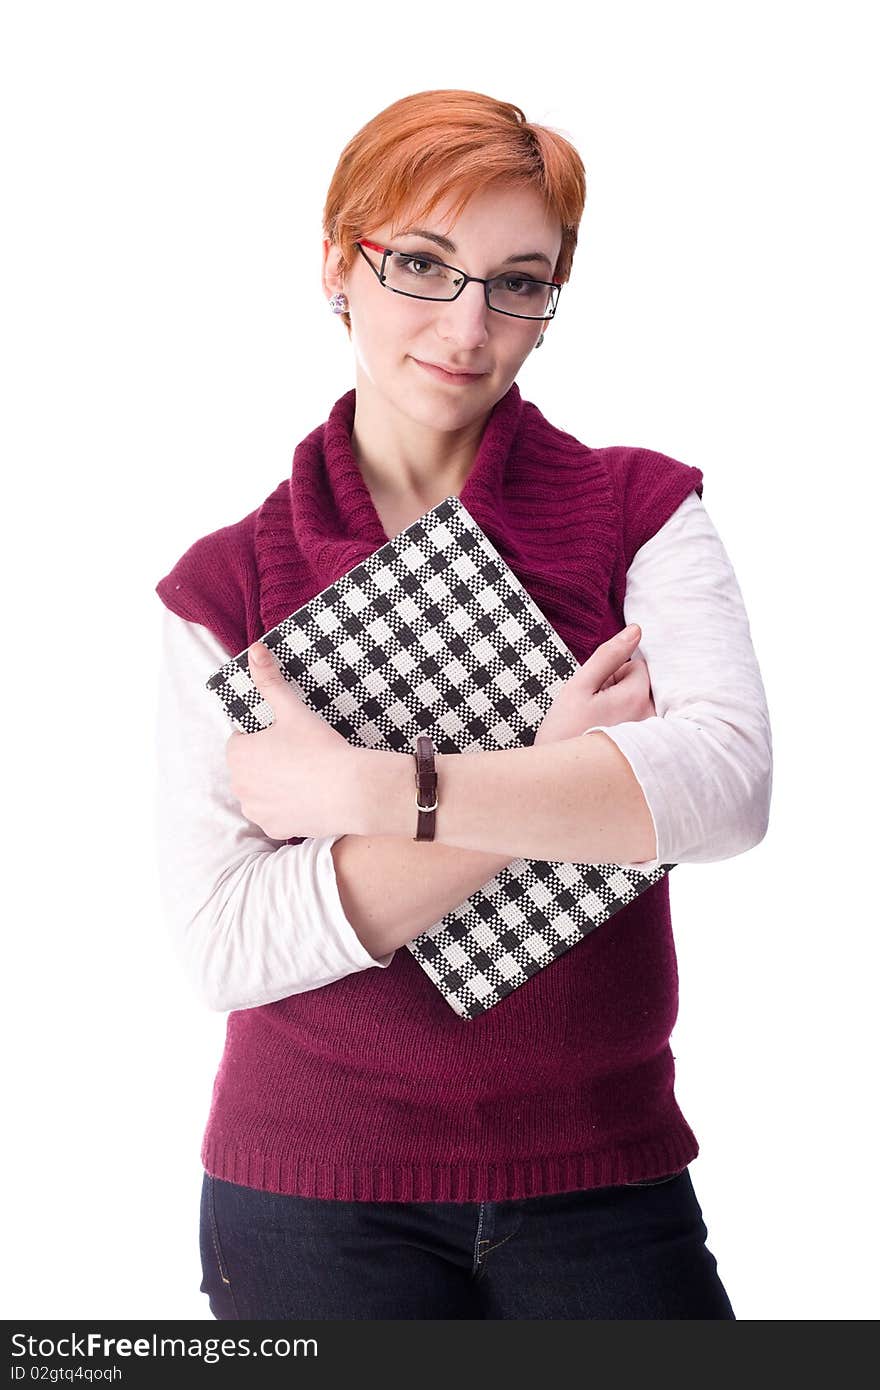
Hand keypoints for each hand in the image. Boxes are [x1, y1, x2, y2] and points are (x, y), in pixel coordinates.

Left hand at [225, 642, 354, 840]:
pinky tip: (307, 798)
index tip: (286, 736)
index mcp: (237, 755)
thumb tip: (254, 649)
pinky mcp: (274, 829)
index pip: (241, 740)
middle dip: (265, 762)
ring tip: (304, 776)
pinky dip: (286, 808)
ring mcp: (256, 810)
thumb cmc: (319, 748)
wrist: (352, 791)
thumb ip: (269, 680)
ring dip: (273, 786)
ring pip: (260, 792)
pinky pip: (274, 815)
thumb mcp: (292, 709)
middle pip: (249, 768)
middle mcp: (239, 786)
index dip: (263, 737)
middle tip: (299, 755)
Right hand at [533, 625, 656, 745]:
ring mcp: (651, 739)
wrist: (558, 779)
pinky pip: (642, 727)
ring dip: (623, 709)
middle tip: (594, 711)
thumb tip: (636, 630)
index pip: (638, 667)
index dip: (614, 673)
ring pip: (641, 706)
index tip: (596, 692)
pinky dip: (627, 727)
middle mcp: (652, 718)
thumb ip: (609, 655)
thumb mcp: (580, 687)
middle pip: (643, 687)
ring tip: (598, 726)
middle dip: (620, 691)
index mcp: (637, 698)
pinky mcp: (647, 753)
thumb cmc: (564, 732)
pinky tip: (606, 739)